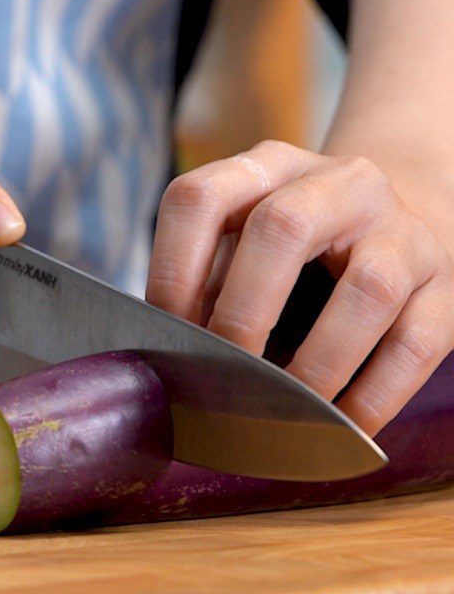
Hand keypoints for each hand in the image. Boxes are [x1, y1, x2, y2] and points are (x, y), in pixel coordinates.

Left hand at [146, 139, 453, 435]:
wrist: (404, 218)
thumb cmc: (301, 246)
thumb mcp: (248, 238)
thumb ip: (210, 279)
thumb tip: (171, 355)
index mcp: (268, 167)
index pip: (199, 198)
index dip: (171, 270)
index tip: (168, 334)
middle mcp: (339, 183)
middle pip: (280, 227)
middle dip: (240, 313)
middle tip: (222, 373)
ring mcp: (400, 230)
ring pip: (367, 289)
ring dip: (316, 363)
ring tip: (283, 409)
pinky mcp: (445, 284)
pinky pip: (415, 344)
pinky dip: (373, 395)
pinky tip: (338, 426)